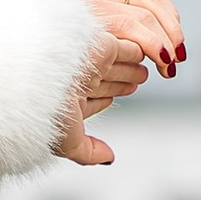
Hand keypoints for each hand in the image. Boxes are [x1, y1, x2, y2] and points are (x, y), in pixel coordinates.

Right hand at [54, 0, 186, 167]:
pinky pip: (130, 47)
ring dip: (137, 66)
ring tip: (156, 63)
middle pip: (109, 77)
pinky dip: (144, 49)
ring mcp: (89, 58)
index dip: (109, 96)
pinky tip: (158, 53)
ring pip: (122, 61)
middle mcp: (78, 76)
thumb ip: (88, 152)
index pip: (92, 96)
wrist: (42, 83)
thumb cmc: (48, 112)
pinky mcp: (102, 40)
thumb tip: (109, 159)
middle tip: (141, 79)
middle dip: (126, 79)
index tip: (116, 94)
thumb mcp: (67, 142)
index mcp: (64, 95)